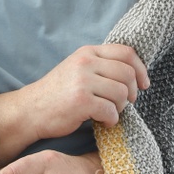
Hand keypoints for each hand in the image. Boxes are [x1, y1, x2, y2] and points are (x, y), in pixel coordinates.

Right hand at [22, 44, 149, 138]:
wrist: (30, 111)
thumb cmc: (58, 94)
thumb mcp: (78, 69)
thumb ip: (101, 66)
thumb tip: (135, 74)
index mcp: (87, 52)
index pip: (126, 52)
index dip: (141, 69)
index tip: (143, 84)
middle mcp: (85, 62)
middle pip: (127, 74)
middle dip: (131, 92)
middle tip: (124, 104)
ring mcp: (83, 80)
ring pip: (121, 93)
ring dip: (120, 108)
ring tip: (109, 113)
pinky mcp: (81, 101)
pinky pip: (111, 111)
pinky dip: (111, 120)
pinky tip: (102, 122)